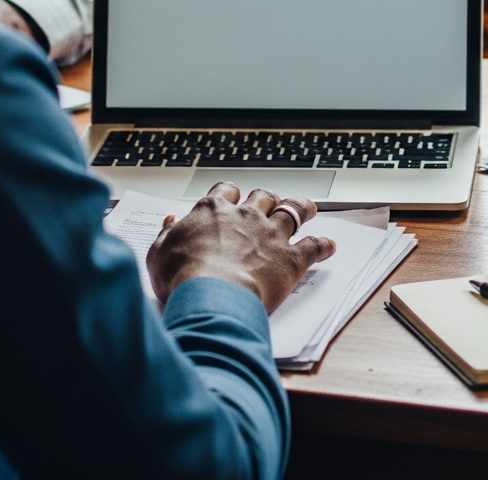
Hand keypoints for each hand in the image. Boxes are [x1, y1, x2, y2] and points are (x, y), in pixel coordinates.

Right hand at [147, 184, 336, 310]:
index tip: (234, 197)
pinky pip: (313, 246)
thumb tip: (170, 221)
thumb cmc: (181, 278)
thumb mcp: (158, 254)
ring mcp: (271, 234)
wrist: (211, 296)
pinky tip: (329, 246)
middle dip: (268, 198)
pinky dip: (323, 245)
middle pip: (263, 196)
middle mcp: (246, 216)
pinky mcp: (291, 258)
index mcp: (213, 210)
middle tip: (273, 202)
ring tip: (310, 208)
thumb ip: (167, 234)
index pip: (225, 191)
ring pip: (293, 210)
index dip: (231, 193)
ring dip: (303, 208)